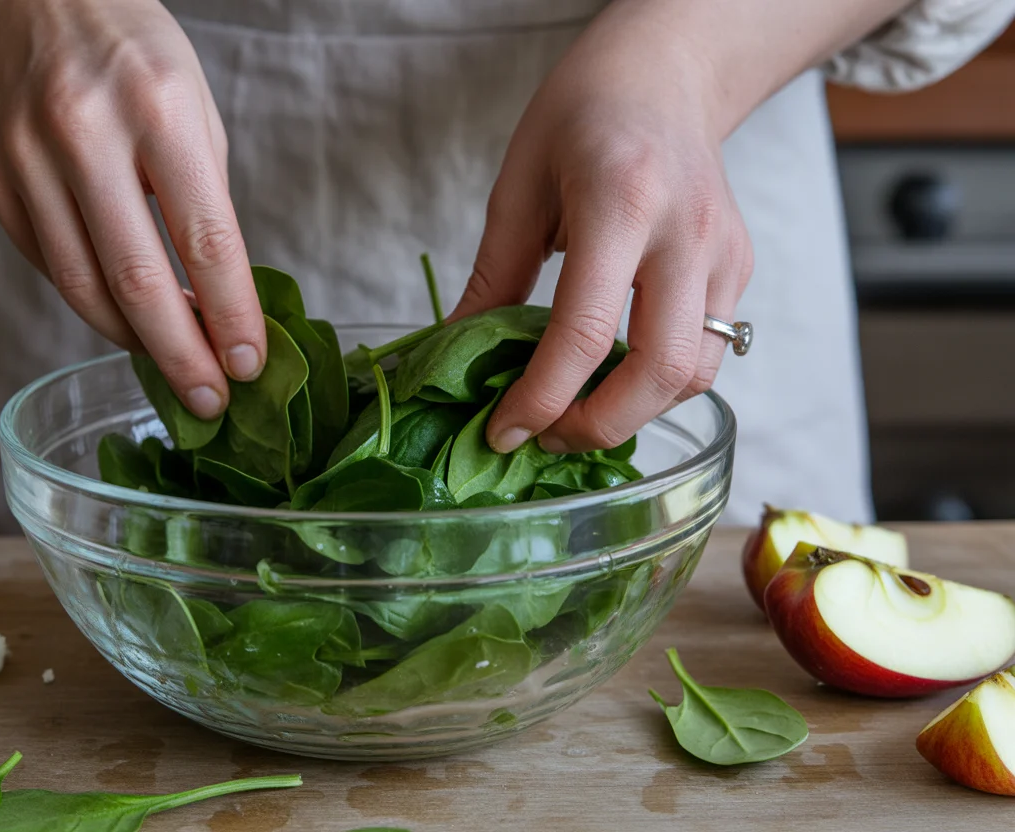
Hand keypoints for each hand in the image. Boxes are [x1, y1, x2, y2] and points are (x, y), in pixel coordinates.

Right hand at [0, 0, 264, 418]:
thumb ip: (206, 202)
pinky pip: (49, 264)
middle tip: (209, 400)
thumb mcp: (198, 109)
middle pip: (136, 279)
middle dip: (180, 355)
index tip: (249, 363)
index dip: (230, 314)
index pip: (204, 239)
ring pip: (82, 286)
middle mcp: (84, 133)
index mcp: (157, 109)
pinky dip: (92, 298)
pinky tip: (123, 310)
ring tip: (171, 364)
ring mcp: (26, 158)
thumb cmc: (134, 54)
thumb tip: (219, 301)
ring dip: (134, 339)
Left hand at [451, 4, 753, 454]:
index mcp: (620, 201)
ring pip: (696, 372)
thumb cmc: (583, 115)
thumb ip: (494, 278)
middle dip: (599, 425)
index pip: (582, 332)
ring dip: (635, 412)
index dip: (538, 399)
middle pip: (661, 370)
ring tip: (577, 412)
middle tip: (547, 437)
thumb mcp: (518, 186)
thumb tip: (460, 355)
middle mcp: (687, 232)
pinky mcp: (739, 266)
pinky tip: (615, 373)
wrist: (664, 73)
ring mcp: (724, 252)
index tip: (503, 431)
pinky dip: (659, 380)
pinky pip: (709, 349)